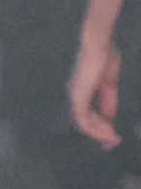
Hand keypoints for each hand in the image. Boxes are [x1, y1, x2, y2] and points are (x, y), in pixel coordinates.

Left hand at [68, 34, 121, 148]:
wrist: (98, 45)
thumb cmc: (104, 57)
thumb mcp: (109, 82)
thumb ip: (107, 100)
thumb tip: (109, 116)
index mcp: (83, 92)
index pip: (89, 114)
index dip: (101, 126)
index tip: (111, 136)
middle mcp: (76, 97)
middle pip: (86, 122)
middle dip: (100, 134)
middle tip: (111, 144)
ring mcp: (76, 97)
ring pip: (85, 123)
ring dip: (99, 133)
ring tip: (112, 139)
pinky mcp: (78, 97)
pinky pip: (84, 119)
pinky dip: (94, 128)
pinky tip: (105, 133)